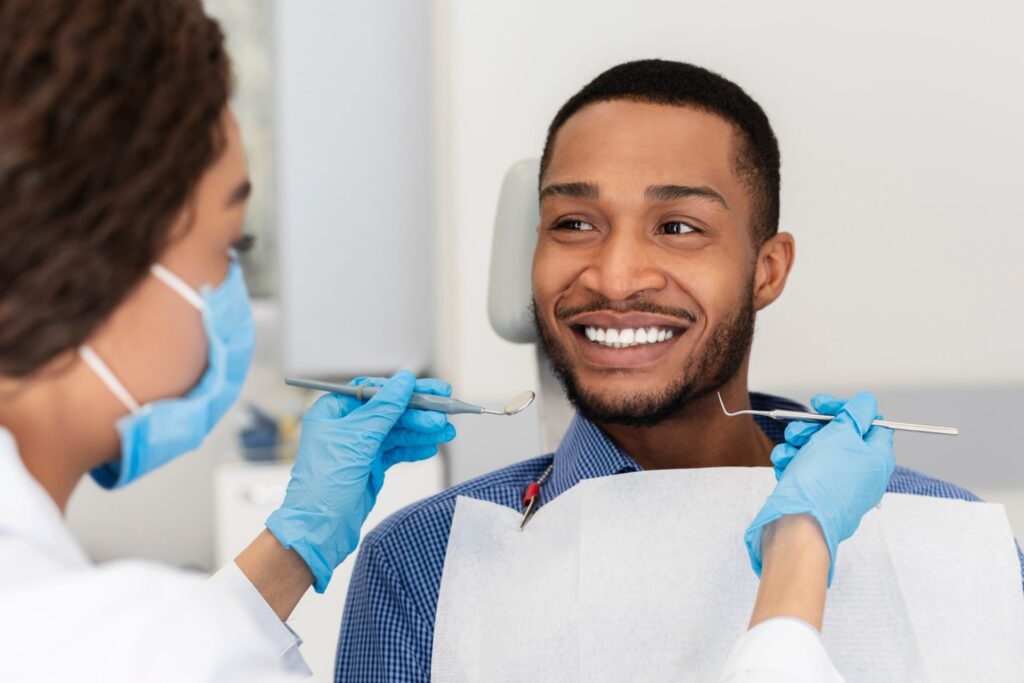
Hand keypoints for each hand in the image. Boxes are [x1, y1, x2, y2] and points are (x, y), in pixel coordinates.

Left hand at [266, 371, 455, 591]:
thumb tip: (404, 380)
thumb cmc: (324, 484)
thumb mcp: (357, 439)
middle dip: (419, 414)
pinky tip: (431, 447)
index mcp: (333, 411)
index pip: (375, 391)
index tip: (432, 390)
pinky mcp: (370, 466)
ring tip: (447, 432)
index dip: (405, 389)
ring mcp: (359, 447)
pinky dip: (414, 450)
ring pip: (397, 433)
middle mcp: (346, 426)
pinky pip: (396, 452)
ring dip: (422, 432)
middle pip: (390, 411)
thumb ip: (384, 408)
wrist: (319, 530)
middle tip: (445, 415)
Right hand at [745, 392, 894, 584]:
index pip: (870, 423)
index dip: (845, 409)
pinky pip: (805, 470)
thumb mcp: (842, 435)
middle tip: (799, 430)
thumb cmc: (824, 481)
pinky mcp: (817, 495)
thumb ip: (855, 414)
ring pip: (817, 452)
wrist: (800, 523)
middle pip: (839, 436)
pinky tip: (784, 464)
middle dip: (813, 428)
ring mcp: (838, 486)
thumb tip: (867, 403)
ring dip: (798, 444)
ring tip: (788, 451)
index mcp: (877, 458)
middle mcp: (861, 473)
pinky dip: (793, 463)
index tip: (822, 404)